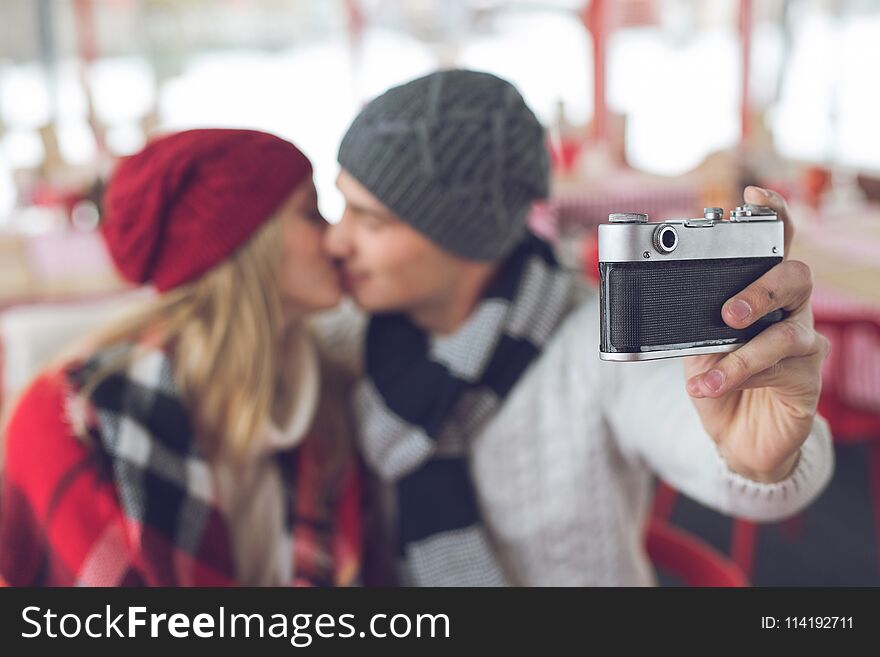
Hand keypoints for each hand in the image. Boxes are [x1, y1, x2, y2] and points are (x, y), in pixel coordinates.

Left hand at [683, 186, 829, 482]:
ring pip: (786, 333)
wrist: (736, 438)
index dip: (772, 214)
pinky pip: (781, 371)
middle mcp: (788, 310)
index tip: (755, 193)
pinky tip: (713, 387)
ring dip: (741, 354)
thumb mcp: (693, 345)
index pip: (775, 243)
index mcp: (760, 291)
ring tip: (706, 371)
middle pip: (794, 278)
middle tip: (729, 313)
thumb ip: (689, 319)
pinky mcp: (808, 378)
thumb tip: (667, 301)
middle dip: (762, 289)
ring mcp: (803, 343)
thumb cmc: (718, 380)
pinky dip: (739, 379)